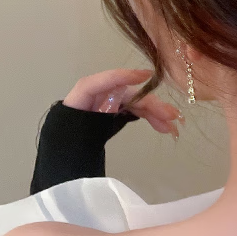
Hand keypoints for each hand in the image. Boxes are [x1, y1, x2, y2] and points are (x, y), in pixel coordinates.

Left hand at [63, 69, 184, 139]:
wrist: (65, 159)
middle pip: (125, 94)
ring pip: (134, 102)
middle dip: (149, 103)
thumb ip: (96, 130)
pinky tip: (162, 125)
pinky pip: (135, 110)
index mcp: (80, 101)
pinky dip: (149, 116)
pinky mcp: (115, 111)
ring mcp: (107, 103)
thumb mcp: (78, 141)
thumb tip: (119, 123)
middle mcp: (96, 97)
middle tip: (170, 115)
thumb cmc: (70, 148)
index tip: (146, 76)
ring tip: (171, 126)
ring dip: (155, 112)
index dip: (122, 77)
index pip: (99, 83)